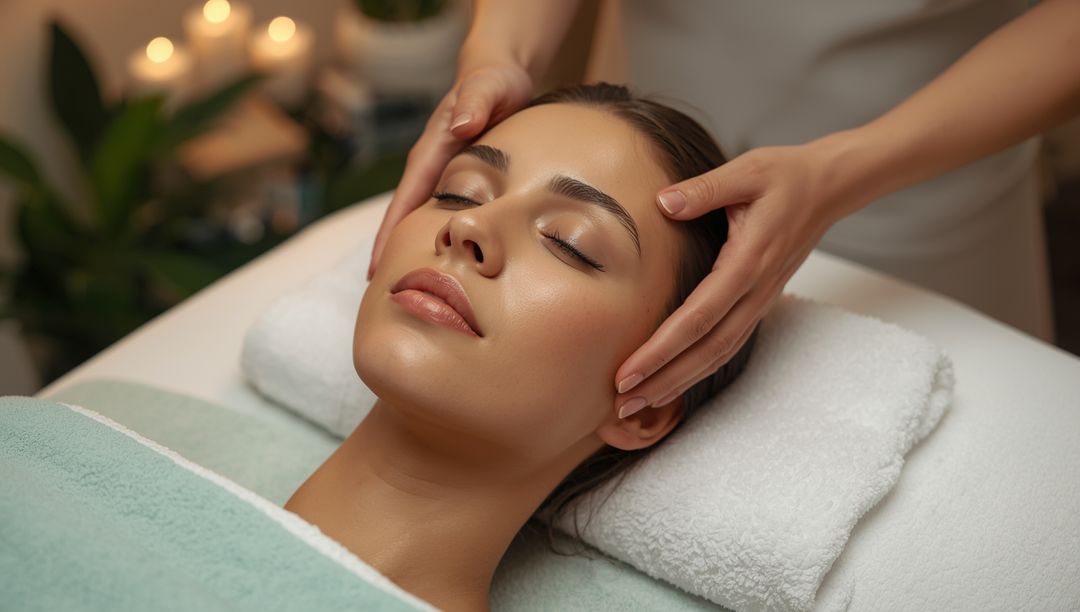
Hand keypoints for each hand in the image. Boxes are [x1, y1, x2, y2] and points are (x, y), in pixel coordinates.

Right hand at [367, 62, 533, 279]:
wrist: (498, 73)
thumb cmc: (494, 81)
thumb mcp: (489, 87)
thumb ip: (476, 103)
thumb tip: (462, 127)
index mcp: (432, 151)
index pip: (404, 201)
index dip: (389, 236)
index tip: (376, 269)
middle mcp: (429, 165)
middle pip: (402, 215)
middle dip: (388, 251)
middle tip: (377, 293)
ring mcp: (440, 173)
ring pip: (418, 216)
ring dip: (407, 247)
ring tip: (398, 285)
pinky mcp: (455, 177)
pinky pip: (438, 212)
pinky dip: (431, 235)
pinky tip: (436, 258)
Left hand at [613, 139, 864, 417]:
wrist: (829, 187)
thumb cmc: (786, 176)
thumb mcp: (745, 170)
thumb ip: (704, 189)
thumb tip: (664, 203)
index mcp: (748, 260)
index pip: (699, 316)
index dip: (662, 348)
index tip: (628, 371)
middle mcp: (756, 290)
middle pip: (707, 349)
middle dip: (663, 379)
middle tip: (622, 403)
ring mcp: (760, 300)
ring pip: (718, 354)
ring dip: (678, 382)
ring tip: (639, 404)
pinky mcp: (758, 302)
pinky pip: (726, 344)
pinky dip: (697, 368)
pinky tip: (671, 381)